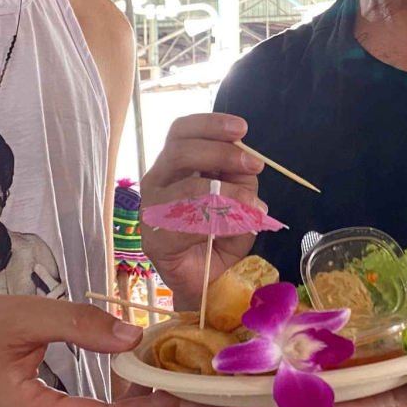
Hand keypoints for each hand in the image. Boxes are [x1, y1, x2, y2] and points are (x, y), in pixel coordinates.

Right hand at [140, 114, 265, 303]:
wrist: (204, 282)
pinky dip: (219, 222)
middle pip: (181, 151)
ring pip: (188, 187)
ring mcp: (151, 210)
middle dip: (223, 153)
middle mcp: (156, 182)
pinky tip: (237, 227)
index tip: (242, 128)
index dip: (210, 125)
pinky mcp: (155, 239)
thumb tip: (248, 164)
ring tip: (254, 206)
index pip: (181, 132)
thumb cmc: (218, 237)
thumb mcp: (239, 201)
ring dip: (229, 194)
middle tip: (254, 165)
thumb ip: (241, 180)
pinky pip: (188, 223)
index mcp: (173, 166)